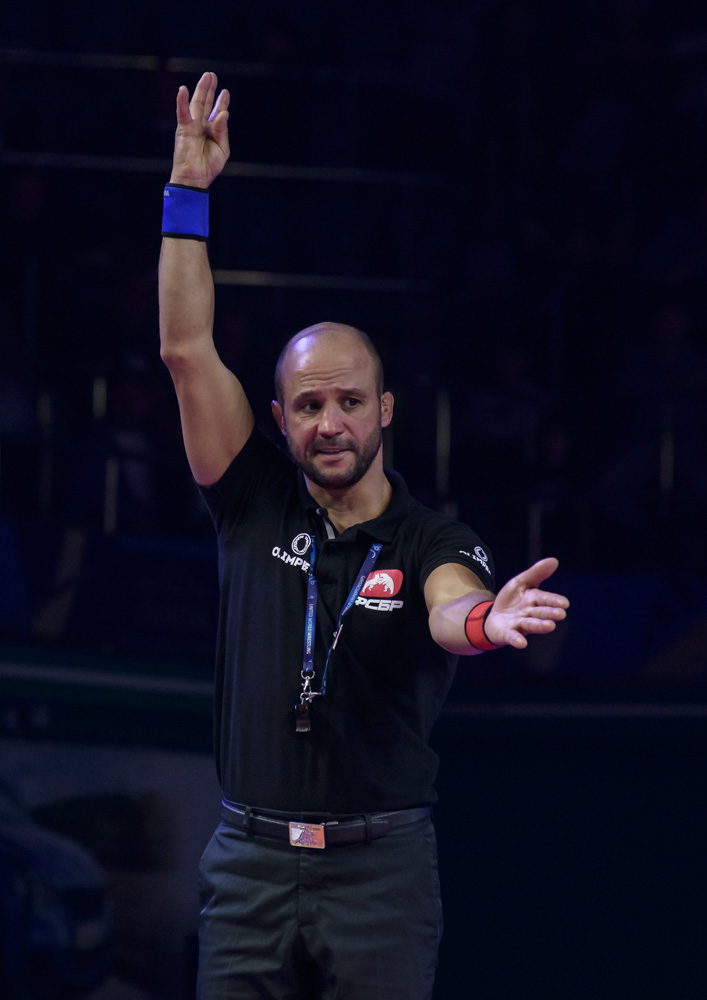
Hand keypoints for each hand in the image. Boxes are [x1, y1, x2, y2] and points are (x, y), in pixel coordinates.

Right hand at [170, 71, 229, 188]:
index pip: (217, 113)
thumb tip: (223, 114)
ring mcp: (192, 126)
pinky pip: (182, 113)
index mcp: (212, 132)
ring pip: (196, 104)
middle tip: (212, 75)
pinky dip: (181, 101)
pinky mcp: (183, 129)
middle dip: (209, 90)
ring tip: (207, 76)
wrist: (196, 178)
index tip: (225, 92)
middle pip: (206, 104)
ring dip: (201, 90)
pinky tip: (183, 89)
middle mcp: (201, 126)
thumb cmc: (209, 167)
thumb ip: (222, 130)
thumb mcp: (222, 149)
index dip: (221, 102)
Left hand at [484, 557, 568, 649]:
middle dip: (549, 613)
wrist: (494, 616)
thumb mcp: (521, 582)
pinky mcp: (508, 633)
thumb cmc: (512, 600)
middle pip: (540, 612)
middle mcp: (529, 613)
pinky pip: (512, 636)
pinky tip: (522, 643)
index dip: (553, 600)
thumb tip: (554, 560)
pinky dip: (517, 639)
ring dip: (539, 625)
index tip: (565, 603)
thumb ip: (536, 573)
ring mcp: (519, 624)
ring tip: (551, 626)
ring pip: (530, 624)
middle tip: (561, 614)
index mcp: (534, 600)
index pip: (544, 598)